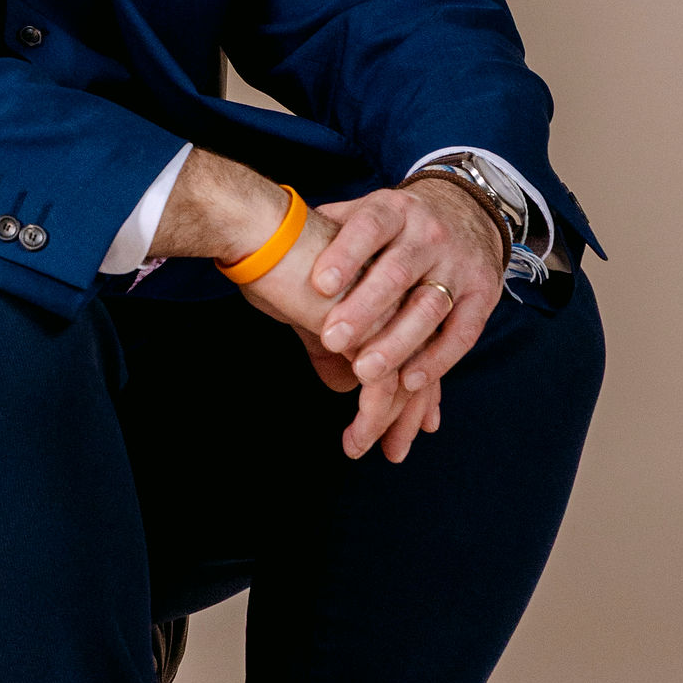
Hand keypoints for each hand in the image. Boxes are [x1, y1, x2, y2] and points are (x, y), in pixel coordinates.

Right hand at [149, 148, 495, 464]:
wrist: (263, 233)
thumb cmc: (278, 260)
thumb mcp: (311, 307)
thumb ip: (332, 341)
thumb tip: (341, 381)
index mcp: (393, 287)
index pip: (417, 343)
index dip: (418, 386)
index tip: (420, 420)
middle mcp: (401, 298)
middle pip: (416, 366)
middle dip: (408, 413)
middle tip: (397, 448)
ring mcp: (390, 313)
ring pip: (401, 382)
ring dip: (386, 423)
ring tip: (365, 450)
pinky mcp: (369, 329)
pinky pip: (379, 388)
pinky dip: (369, 420)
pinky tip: (354, 440)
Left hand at [305, 173, 506, 426]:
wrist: (468, 210)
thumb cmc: (396, 224)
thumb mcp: (366, 211)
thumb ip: (328, 229)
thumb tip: (274, 240)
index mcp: (393, 210)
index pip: (368, 227)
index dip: (345, 254)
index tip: (319, 284)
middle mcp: (429, 235)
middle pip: (397, 272)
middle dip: (365, 309)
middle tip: (331, 339)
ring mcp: (459, 265)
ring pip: (429, 307)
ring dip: (397, 342)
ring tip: (363, 371)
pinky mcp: (482, 295)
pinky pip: (462, 332)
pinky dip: (438, 359)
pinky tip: (409, 382)